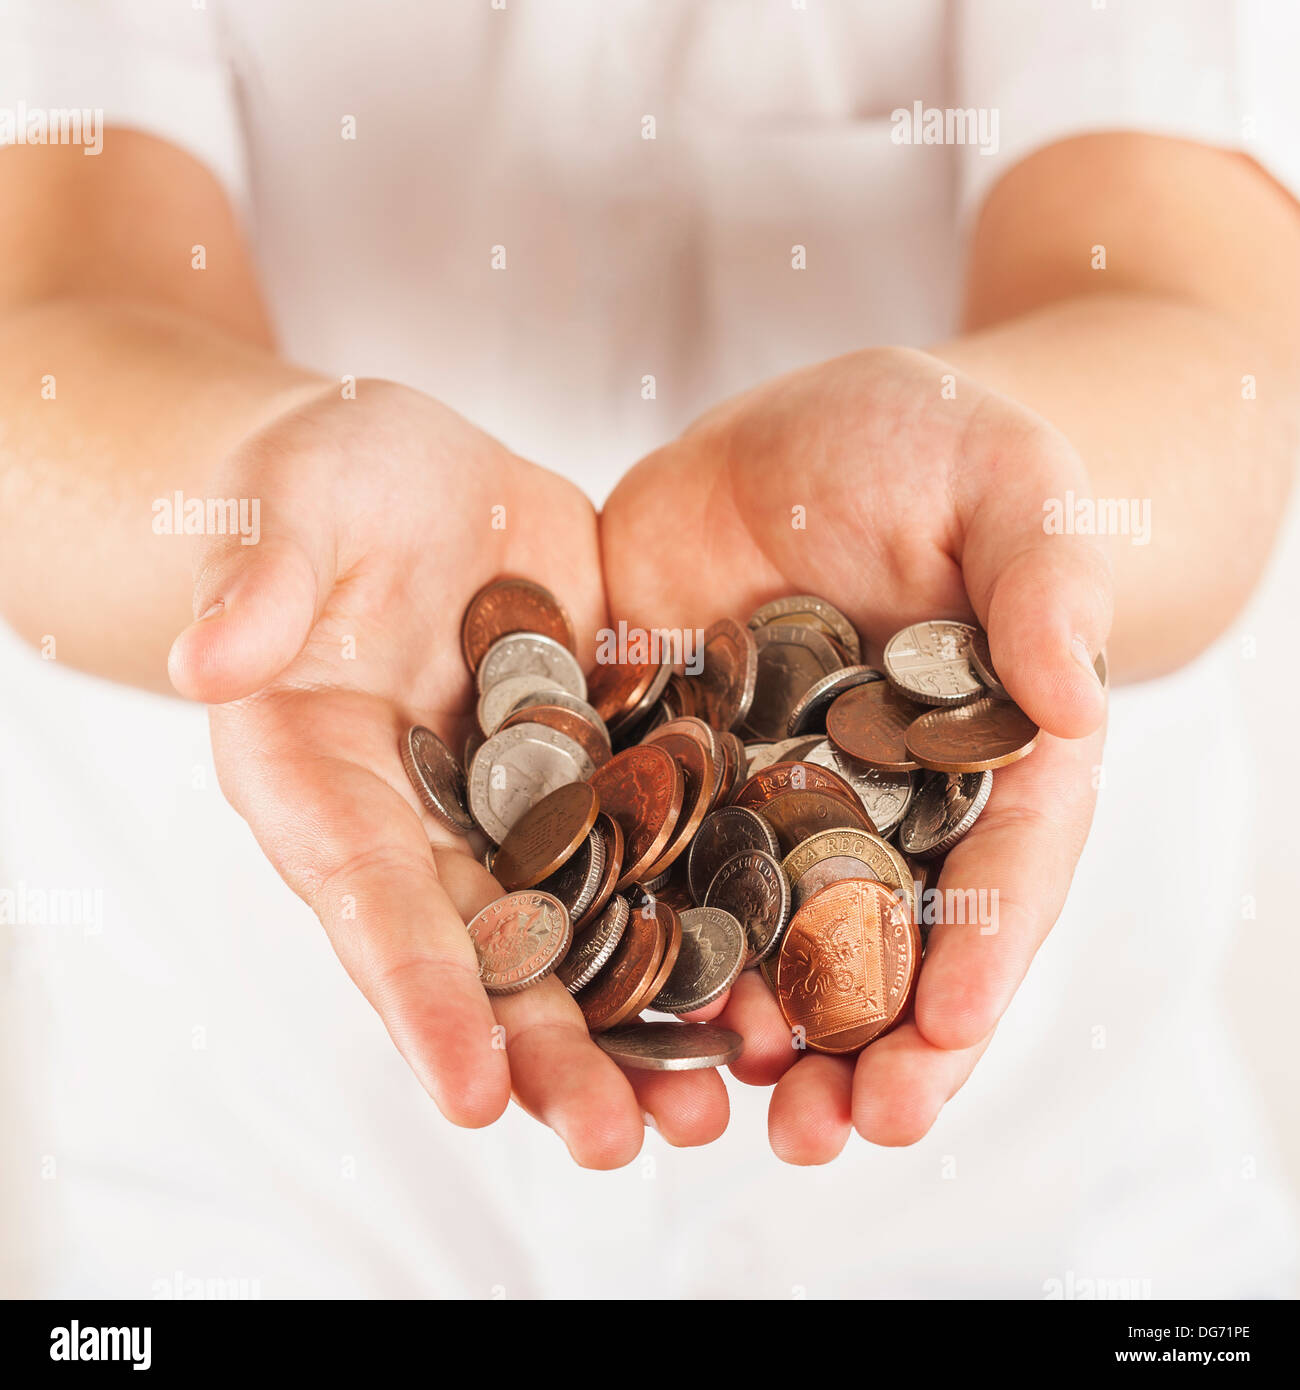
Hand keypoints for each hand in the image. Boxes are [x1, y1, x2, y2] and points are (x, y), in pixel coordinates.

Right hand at [168, 381, 728, 1165]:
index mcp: (323, 780)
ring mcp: (520, 803)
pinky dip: (703, 911)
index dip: (416, 994)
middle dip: (548, 1051)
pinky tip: (768, 971)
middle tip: (617, 1144)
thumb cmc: (323, 482)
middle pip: (485, 949)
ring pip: (580, 926)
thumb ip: (261, 587)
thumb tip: (203, 662)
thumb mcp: (293, 509)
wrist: (417, 480)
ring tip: (709, 1107)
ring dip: (640, 1019)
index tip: (469, 1093)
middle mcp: (424, 821)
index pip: (365, 897)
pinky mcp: (603, 764)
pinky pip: (656, 847)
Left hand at [601, 346, 1110, 1160]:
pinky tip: (622, 1004)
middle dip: (861, 1049)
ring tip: (726, 1112)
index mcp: (979, 760)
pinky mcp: (662, 763)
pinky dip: (640, 937)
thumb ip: (1043, 581)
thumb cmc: (933, 447)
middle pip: (879, 943)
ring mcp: (761, 794)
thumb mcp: (1007, 484)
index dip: (980, 957)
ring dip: (746, 1030)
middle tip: (828, 1136)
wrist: (797, 436)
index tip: (945, 1035)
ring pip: (763, 934)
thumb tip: (1078, 697)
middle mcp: (871, 805)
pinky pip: (649, 862)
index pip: (998, 871)